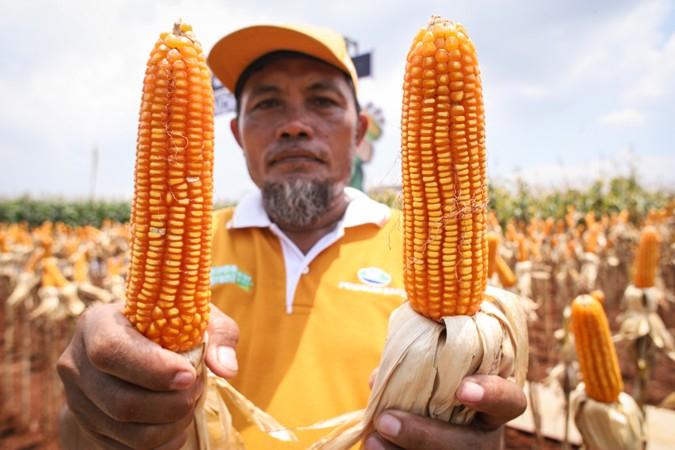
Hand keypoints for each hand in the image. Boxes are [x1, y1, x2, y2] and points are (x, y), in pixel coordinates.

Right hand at [57, 302, 238, 448]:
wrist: (135, 351)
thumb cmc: (170, 327)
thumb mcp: (196, 316)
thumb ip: (218, 334)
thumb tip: (226, 368)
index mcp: (96, 324)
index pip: (111, 351)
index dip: (153, 369)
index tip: (190, 375)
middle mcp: (76, 363)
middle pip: (121, 402)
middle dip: (172, 404)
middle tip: (197, 390)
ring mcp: (78, 401)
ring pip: (126, 431)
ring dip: (171, 424)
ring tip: (189, 404)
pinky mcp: (88, 428)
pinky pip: (128, 449)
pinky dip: (163, 442)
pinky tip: (177, 423)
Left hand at [363, 374, 526, 449]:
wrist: (424, 428)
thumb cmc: (430, 394)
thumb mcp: (434, 381)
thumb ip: (413, 374)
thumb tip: (378, 378)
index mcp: (491, 408)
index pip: (509, 400)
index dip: (491, 395)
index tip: (463, 389)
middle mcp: (484, 438)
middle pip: (469, 445)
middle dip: (425, 435)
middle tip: (387, 421)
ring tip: (373, 438)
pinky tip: (373, 447)